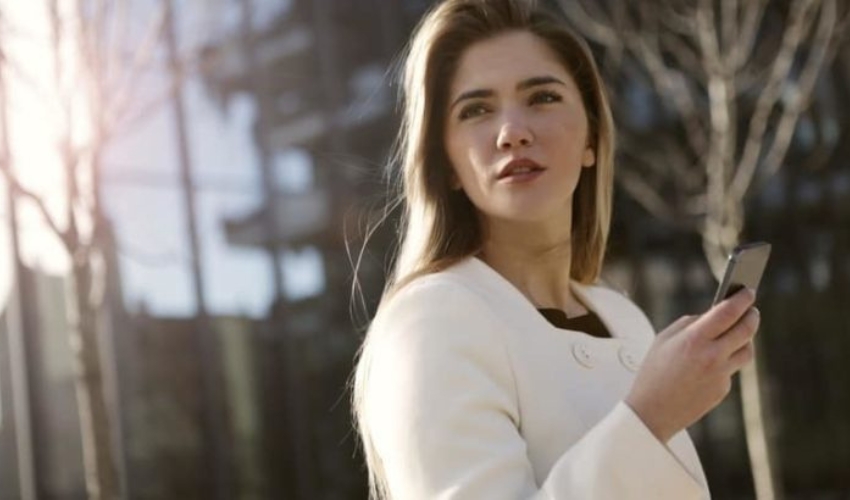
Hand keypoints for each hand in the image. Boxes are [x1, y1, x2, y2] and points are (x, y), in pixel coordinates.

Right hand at [625, 287, 760, 442]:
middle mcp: (712, 356)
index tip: (748, 291)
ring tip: (739, 332)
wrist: (652, 412)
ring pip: (747, 351)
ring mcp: (720, 375)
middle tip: (751, 310)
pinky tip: (713, 360)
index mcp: (694, 339)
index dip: (742, 299)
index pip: (728, 312)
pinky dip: (726, 361)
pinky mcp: (723, 390)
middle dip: (752, 316)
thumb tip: (713, 316)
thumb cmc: (654, 372)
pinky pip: (731, 369)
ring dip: (745, 339)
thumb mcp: (664, 339)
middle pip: (746, 330)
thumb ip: (690, 324)